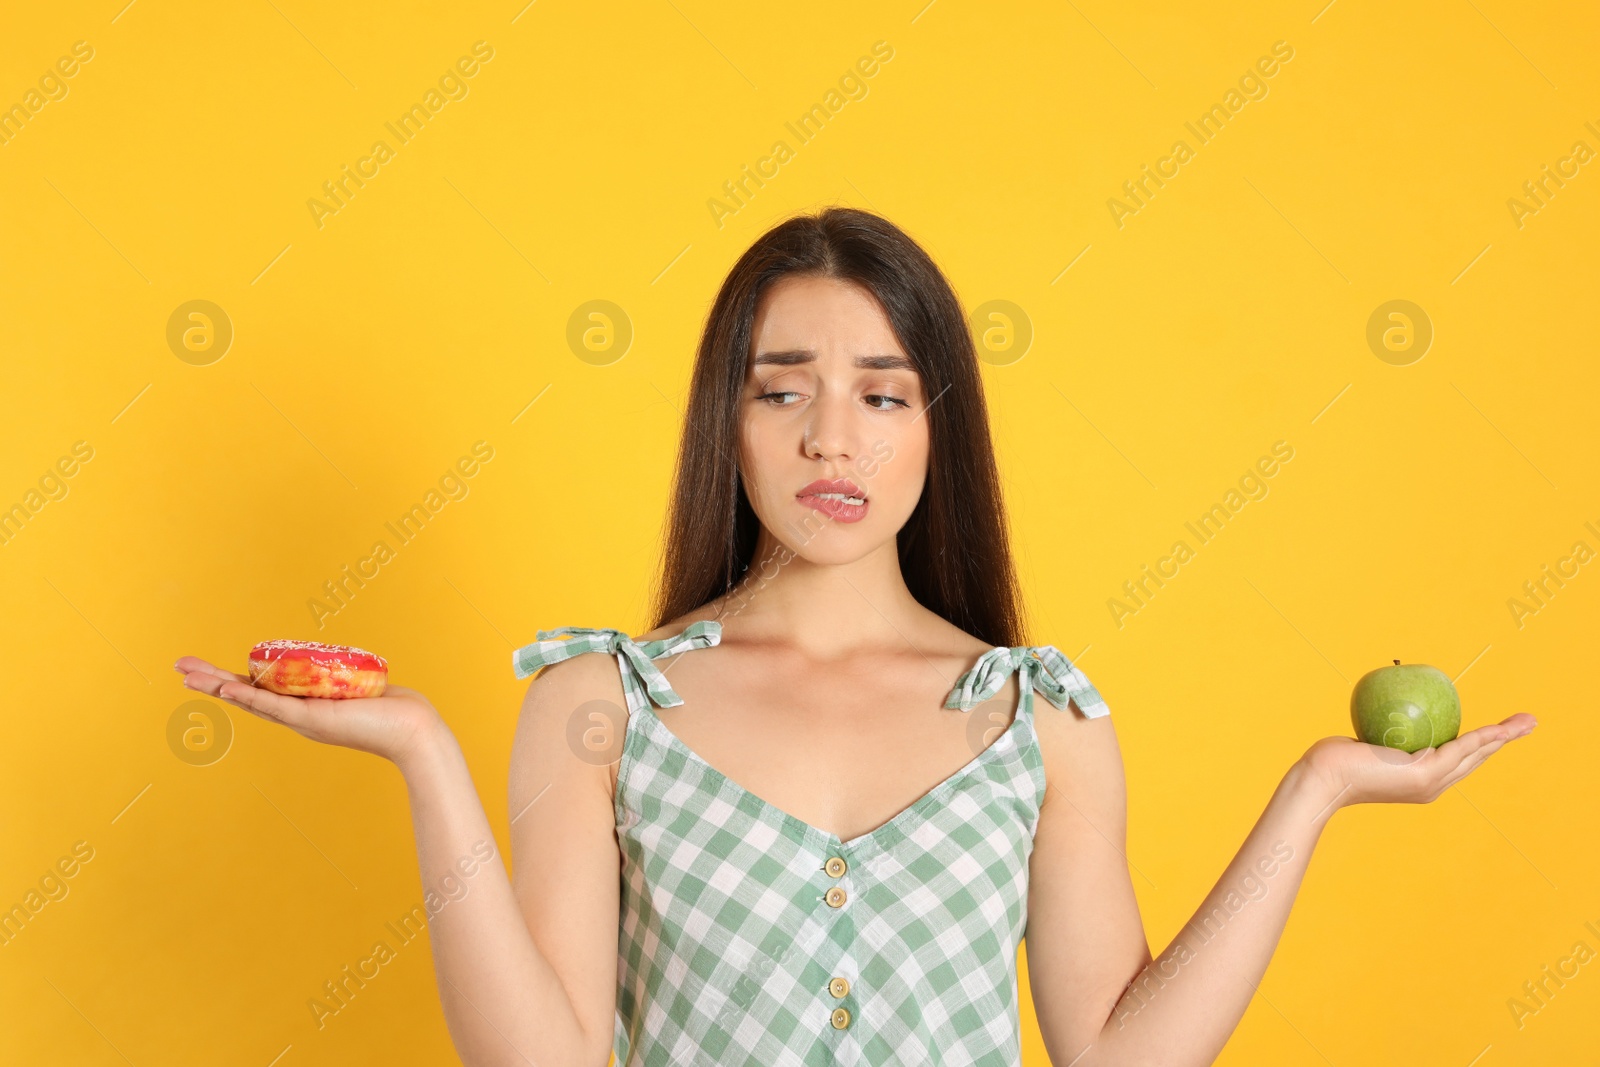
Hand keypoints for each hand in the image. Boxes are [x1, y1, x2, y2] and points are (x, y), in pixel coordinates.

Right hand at [175, 655, 448, 768]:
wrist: (411, 731)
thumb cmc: (393, 710)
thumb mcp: (359, 687)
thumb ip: (347, 680)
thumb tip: (349, 669)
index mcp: (304, 707)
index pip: (260, 689)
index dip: (232, 679)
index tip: (204, 669)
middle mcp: (296, 715)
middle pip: (244, 695)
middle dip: (210, 681)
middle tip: (179, 668)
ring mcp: (301, 718)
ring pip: (250, 699)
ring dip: (218, 686)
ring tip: (188, 675)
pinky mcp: (312, 718)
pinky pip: (274, 705)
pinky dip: (249, 696)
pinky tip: (227, 688)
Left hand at [1300, 713, 1536, 810]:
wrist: (1323, 777)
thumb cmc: (1336, 758)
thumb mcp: (1366, 741)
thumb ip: (1384, 732)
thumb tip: (1389, 709)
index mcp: (1421, 780)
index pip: (1458, 760)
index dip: (1482, 745)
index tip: (1499, 731)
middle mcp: (1431, 785)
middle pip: (1476, 758)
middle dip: (1504, 741)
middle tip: (1528, 724)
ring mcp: (1429, 783)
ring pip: (1475, 754)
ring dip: (1503, 738)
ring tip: (1527, 723)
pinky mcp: (1424, 775)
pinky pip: (1458, 749)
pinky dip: (1481, 737)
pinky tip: (1497, 728)